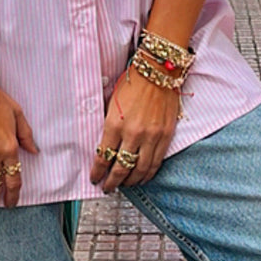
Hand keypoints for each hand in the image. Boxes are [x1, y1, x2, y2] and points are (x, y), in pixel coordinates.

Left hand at [90, 70, 178, 193]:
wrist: (158, 72)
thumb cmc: (133, 84)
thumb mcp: (111, 103)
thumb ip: (108, 125)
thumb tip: (102, 145)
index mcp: (115, 124)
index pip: (103, 157)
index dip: (97, 171)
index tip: (94, 178)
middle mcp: (133, 134)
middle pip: (121, 168)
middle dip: (112, 182)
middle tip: (107, 187)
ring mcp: (152, 137)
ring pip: (140, 170)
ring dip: (130, 181)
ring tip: (124, 185)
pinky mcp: (166, 136)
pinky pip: (156, 162)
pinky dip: (148, 174)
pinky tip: (142, 178)